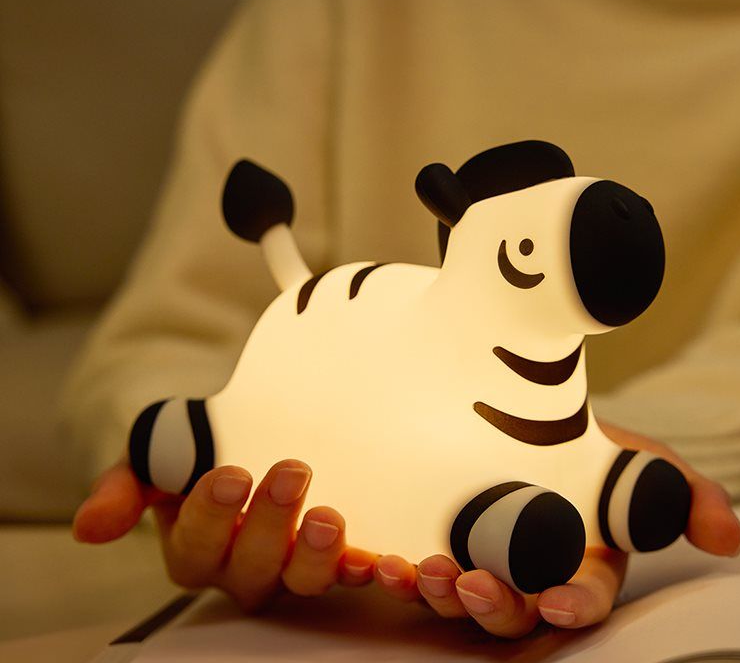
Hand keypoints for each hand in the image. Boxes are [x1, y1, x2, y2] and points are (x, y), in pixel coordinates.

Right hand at [73, 459, 377, 611]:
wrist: (239, 434)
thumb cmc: (193, 448)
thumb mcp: (153, 454)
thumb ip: (124, 486)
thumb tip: (90, 527)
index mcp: (195, 544)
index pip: (195, 544)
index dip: (210, 515)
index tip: (230, 474)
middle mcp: (239, 565)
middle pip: (250, 565)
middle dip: (270, 524)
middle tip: (289, 473)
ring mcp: (287, 565)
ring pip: (298, 579)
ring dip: (316, 555)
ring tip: (328, 517)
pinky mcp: (328, 557)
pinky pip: (344, 572)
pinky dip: (359, 566)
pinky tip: (373, 557)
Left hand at [371, 422, 739, 638]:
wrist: (513, 408)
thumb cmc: (582, 446)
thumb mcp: (634, 460)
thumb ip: (679, 492)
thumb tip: (726, 537)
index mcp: (576, 561)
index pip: (582, 596)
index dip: (575, 604)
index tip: (561, 603)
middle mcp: (524, 571)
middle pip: (512, 608)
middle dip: (494, 604)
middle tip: (470, 580)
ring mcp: (474, 559)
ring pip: (457, 597)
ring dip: (438, 593)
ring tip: (418, 571)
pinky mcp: (431, 542)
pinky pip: (410, 570)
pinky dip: (394, 574)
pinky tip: (379, 562)